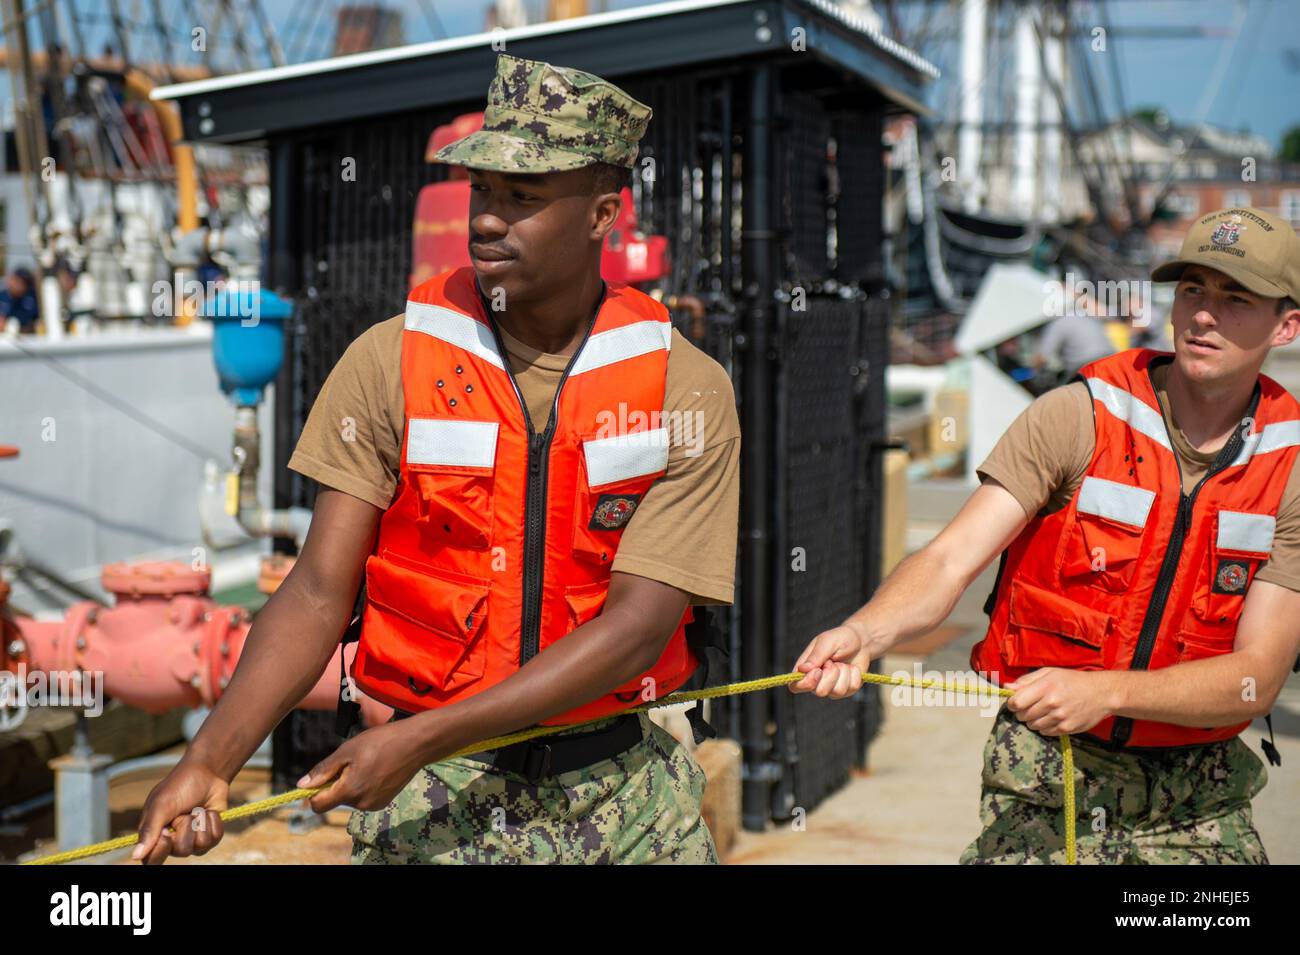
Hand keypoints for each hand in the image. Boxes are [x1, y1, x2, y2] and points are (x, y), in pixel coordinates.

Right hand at [133, 757, 228, 864]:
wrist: (208, 772)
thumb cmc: (180, 785)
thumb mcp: (161, 805)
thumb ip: (149, 830)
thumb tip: (136, 856)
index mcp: (154, 834)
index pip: (152, 860)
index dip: (161, 850)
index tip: (166, 832)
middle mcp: (173, 840)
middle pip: (182, 851)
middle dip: (187, 828)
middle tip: (184, 812)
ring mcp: (192, 838)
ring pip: (200, 847)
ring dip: (201, 823)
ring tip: (197, 809)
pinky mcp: (209, 834)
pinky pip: (215, 839)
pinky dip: (214, 822)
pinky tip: (209, 811)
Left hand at [298, 718, 432, 813]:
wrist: (415, 744)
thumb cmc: (380, 742)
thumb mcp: (347, 750)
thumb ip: (324, 770)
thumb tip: (302, 785)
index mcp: (350, 790)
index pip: (319, 806)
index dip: (313, 793)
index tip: (319, 778)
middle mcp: (361, 803)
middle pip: (336, 799)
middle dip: (337, 783)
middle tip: (352, 760)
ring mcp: (374, 804)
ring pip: (350, 798)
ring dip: (352, 784)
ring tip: (367, 762)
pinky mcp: (384, 802)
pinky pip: (364, 797)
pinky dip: (364, 786)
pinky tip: (377, 769)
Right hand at [789, 623, 869, 697]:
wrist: (860, 641)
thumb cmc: (840, 638)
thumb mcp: (826, 642)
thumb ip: (815, 656)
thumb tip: (802, 669)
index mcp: (806, 669)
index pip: (796, 686)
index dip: (806, 683)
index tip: (818, 671)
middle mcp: (817, 682)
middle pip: (819, 692)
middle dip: (831, 675)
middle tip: (833, 661)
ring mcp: (832, 688)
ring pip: (837, 691)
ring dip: (844, 673)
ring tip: (842, 662)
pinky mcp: (847, 690)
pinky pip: (851, 688)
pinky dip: (855, 674)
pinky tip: (852, 667)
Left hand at [1006, 668, 1113, 735]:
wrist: (1101, 693)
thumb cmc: (1073, 681)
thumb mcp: (1049, 673)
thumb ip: (1026, 680)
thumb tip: (1006, 687)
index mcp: (1045, 686)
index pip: (1016, 702)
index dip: (1012, 703)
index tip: (1016, 702)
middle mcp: (1052, 703)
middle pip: (1022, 715)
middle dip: (1022, 711)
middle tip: (1032, 706)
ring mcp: (1060, 717)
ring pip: (1032, 725)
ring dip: (1033, 720)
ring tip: (1043, 711)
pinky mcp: (1067, 729)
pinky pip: (1045, 732)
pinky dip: (1044, 727)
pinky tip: (1052, 718)